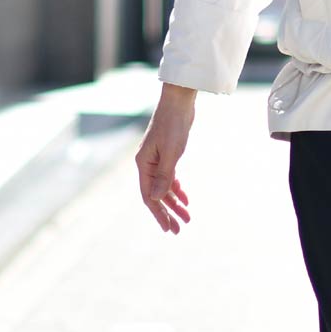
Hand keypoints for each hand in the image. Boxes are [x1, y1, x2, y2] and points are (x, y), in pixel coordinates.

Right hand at [135, 84, 195, 233]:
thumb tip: (157, 199)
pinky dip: (177, 188)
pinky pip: (170, 177)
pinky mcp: (166, 155)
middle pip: (157, 195)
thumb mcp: (171, 152)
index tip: (169, 228)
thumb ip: (164, 176)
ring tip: (187, 217)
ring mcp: (156, 160)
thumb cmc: (174, 125)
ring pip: (164, 187)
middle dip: (168, 213)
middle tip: (179, 229)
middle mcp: (147, 165)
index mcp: (143, 166)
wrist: (179, 102)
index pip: (149, 197)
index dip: (159, 214)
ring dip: (175, 202)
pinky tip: (185, 198)